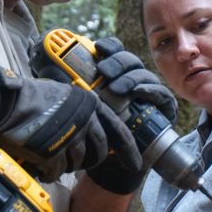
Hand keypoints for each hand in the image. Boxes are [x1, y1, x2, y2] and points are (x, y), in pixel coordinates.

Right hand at [0, 65, 139, 181]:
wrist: (4, 103)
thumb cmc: (29, 99)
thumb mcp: (65, 98)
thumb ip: (82, 114)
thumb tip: (93, 135)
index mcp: (89, 104)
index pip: (118, 130)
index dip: (128, 150)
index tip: (136, 165)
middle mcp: (84, 120)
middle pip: (99, 152)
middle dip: (89, 162)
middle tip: (76, 162)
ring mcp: (70, 136)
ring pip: (77, 163)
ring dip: (63, 164)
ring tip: (48, 155)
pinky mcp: (53, 152)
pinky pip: (57, 171)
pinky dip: (48, 171)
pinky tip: (39, 163)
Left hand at [83, 38, 178, 193]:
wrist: (111, 164)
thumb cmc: (97, 132)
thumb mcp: (82, 107)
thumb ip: (70, 88)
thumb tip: (47, 67)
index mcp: (116, 75)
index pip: (116, 52)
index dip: (109, 47)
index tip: (97, 48)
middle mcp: (134, 80)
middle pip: (131, 61)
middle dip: (117, 63)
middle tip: (103, 72)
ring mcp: (150, 93)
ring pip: (144, 75)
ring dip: (130, 78)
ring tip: (116, 88)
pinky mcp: (164, 107)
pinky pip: (160, 94)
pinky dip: (149, 90)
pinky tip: (138, 91)